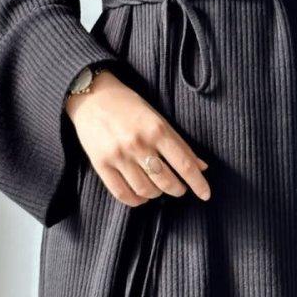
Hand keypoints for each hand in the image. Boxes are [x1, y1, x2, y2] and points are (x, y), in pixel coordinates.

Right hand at [65, 71, 210, 207]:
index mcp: (157, 129)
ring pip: (145, 190)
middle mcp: (138, 143)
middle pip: (166, 181)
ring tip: (158, 189)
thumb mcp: (157, 118)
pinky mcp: (100, 164)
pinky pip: (122, 193)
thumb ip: (178, 143)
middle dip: (178, 190)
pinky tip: (141, 195)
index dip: (198, 183)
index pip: (184, 164)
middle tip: (180, 189)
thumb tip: (201, 166)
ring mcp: (118, 155)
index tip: (206, 194)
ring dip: (157, 194)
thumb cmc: (128, 105)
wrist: (91, 96)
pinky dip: (136, 200)